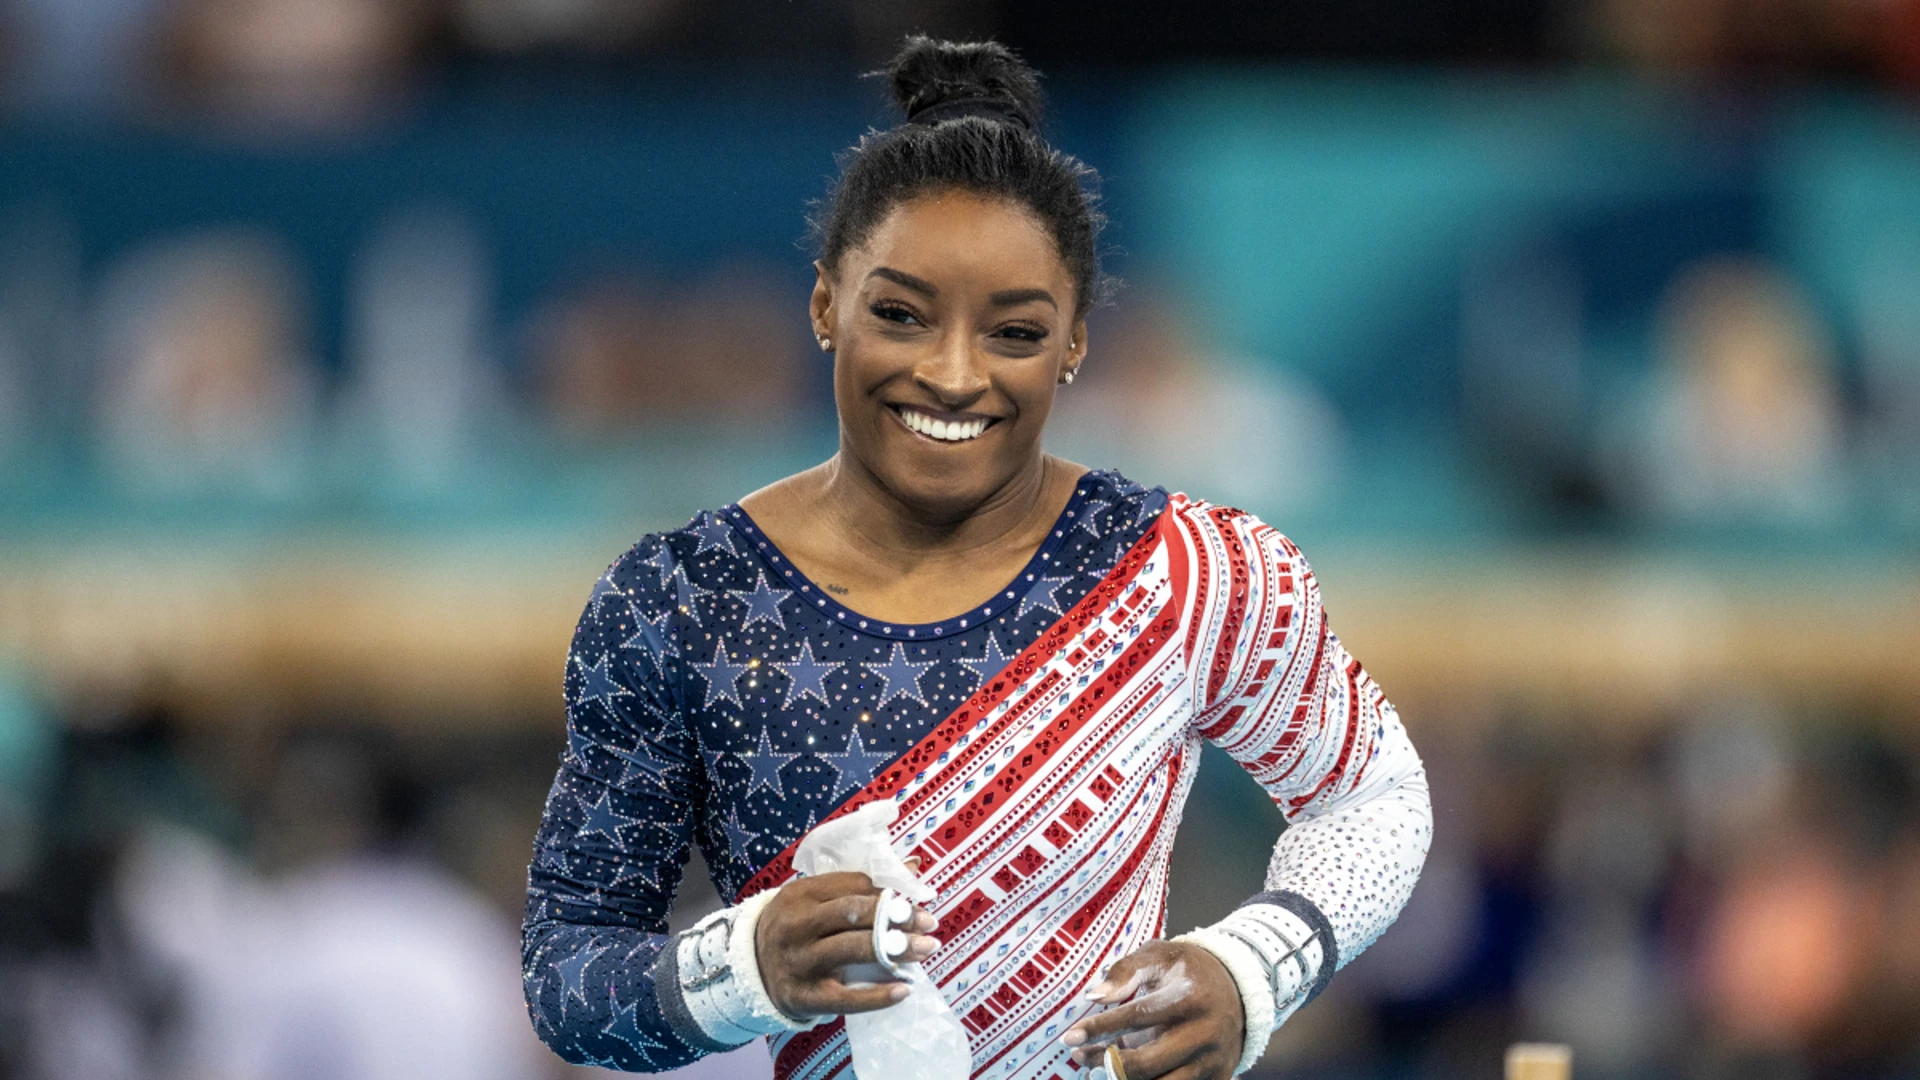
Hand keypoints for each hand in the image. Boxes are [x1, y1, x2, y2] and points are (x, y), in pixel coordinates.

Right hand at [753, 871, 940, 1019]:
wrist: (752, 970)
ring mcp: (799, 962)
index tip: (915, 901)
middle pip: (854, 914)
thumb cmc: (797, 929)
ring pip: (853, 950)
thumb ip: (857, 886)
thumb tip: (913, 866)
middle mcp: (797, 925)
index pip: (852, 886)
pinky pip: (846, 998)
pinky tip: (903, 990)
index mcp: (800, 893)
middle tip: (928, 923)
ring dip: (896, 949)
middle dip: (896, 917)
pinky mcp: (804, 997)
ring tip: (925, 949)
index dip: (888, 893)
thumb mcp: (814, 900)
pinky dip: (877, 996)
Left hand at [1061, 941, 1244, 1079]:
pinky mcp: (1217, 1079)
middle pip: (1148, 1063)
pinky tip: (1123, 1077)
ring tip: (1097, 1072)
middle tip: (1080, 1058)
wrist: (1240, 989)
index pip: (1138, 1016)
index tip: (1070, 1037)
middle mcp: (1205, 1034)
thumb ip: (1126, 971)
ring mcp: (1213, 1062)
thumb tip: (1094, 996)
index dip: (1101, 1028)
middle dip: (1107, 1063)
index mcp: (1190, 998)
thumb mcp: (1160, 955)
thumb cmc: (1189, 970)